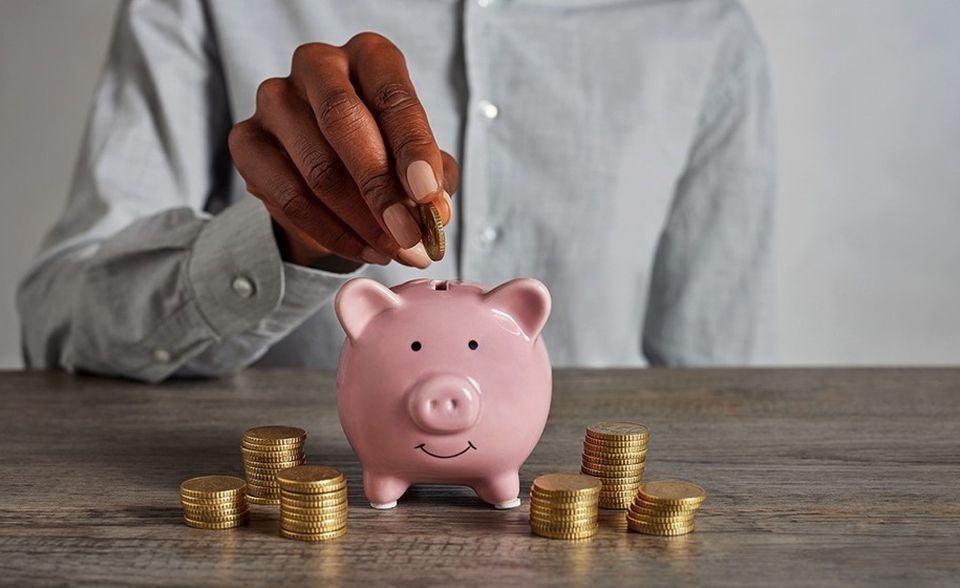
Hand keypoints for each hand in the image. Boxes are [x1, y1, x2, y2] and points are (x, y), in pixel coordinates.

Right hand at [228, 32, 458, 269]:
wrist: (330, 179)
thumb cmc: (385, 155)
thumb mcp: (419, 163)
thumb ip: (432, 181)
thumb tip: (434, 212)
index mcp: (369, 56)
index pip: (392, 96)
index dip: (413, 150)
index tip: (429, 198)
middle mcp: (317, 64)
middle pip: (342, 120)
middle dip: (379, 186)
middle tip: (407, 233)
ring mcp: (274, 99)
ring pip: (316, 167)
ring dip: (360, 220)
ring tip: (393, 250)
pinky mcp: (245, 140)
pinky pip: (289, 196)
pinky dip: (331, 232)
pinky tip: (363, 249)